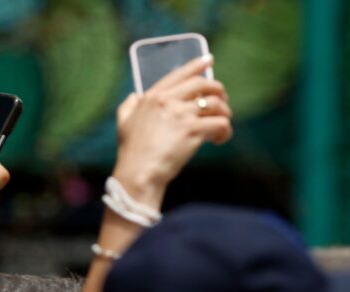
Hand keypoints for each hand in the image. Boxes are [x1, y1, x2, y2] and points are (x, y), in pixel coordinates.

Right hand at [112, 54, 233, 206]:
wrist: (139, 172)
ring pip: (216, 104)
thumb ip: (129, 106)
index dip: (198, 65)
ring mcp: (182, 115)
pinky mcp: (193, 131)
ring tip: (223, 124)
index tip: (210, 60)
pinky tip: (219, 139)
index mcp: (153, 96)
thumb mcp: (124, 122)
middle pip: (203, 85)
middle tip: (223, 100)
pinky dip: (225, 130)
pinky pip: (220, 123)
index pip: (180, 74)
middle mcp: (168, 100)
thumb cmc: (131, 151)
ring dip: (225, 113)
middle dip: (218, 90)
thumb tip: (135, 96)